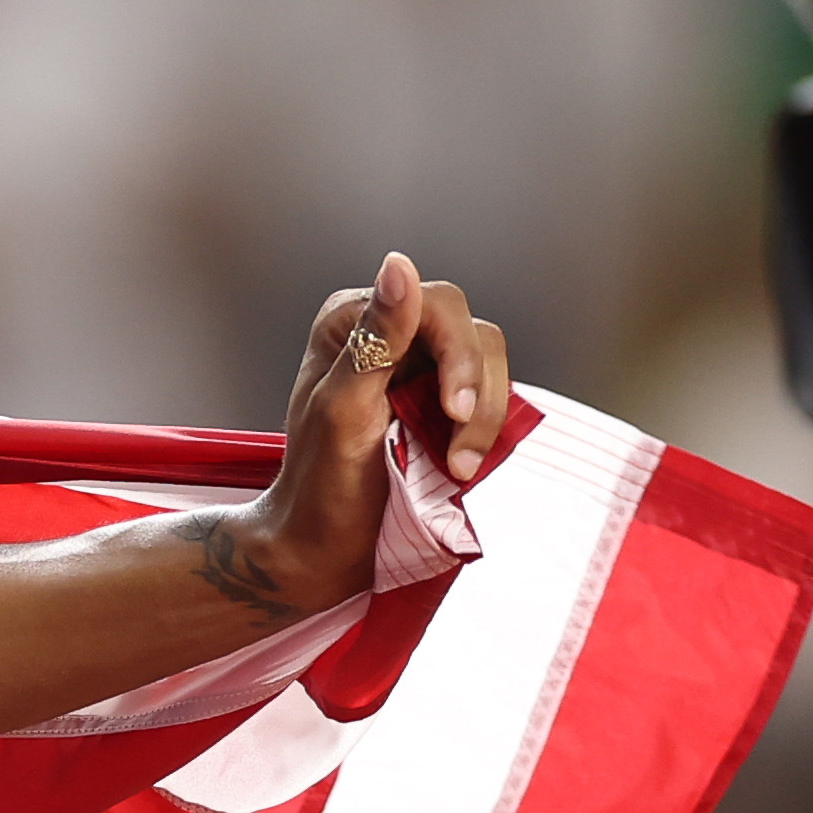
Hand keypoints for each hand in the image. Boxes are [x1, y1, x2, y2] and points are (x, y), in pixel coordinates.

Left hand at [238, 251, 510, 608]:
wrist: (322, 546)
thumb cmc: (319, 484)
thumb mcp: (342, 408)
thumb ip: (374, 339)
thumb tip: (398, 266)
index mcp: (352, 322)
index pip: (436, 304)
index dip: (457, 354)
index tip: (453, 409)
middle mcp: (389, 336)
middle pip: (474, 334)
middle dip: (478, 394)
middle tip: (457, 456)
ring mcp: (420, 370)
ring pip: (493, 367)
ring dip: (486, 420)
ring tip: (456, 468)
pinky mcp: (443, 405)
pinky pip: (493, 399)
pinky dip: (487, 433)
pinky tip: (460, 465)